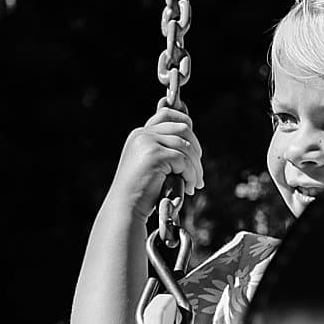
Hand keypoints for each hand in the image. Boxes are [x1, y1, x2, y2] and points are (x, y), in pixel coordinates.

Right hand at [110, 106, 203, 220]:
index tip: (196, 147)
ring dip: (196, 166)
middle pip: (183, 128)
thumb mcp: (151, 165)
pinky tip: (188, 187)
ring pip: (186, 145)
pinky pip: (183, 160)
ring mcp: (147, 142)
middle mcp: (142, 134)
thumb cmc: (140, 192)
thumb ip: (165, 150)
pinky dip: (190, 175)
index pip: (167, 114)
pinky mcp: (154, 155)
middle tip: (198, 172)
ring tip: (195, 183)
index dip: (186, 122)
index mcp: (140, 134)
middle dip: (196, 150)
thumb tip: (190, 140)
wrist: (125, 208)